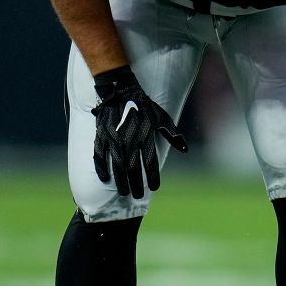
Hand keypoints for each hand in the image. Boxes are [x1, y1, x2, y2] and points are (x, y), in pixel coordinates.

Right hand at [91, 66, 187, 197]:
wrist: (120, 90)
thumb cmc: (144, 105)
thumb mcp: (162, 117)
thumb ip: (173, 134)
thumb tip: (185, 149)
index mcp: (145, 136)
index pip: (150, 162)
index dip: (152, 177)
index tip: (154, 188)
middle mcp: (130, 139)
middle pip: (133, 168)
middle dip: (136, 184)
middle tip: (137, 195)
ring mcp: (114, 138)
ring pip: (116, 165)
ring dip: (120, 181)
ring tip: (124, 192)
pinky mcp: (101, 135)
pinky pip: (100, 155)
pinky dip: (102, 168)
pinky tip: (105, 178)